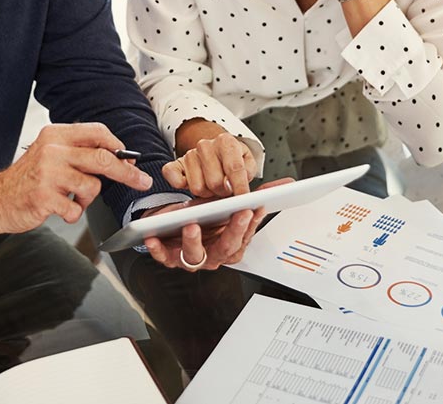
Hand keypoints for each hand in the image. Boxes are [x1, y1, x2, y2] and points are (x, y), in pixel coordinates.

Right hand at [0, 123, 152, 234]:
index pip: (97, 132)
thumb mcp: (51, 153)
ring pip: (92, 186)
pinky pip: (76, 208)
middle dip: (127, 172)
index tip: (129, 158)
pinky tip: (60, 209)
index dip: (117, 145)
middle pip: (103, 158)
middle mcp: (52, 150)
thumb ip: (80, 151)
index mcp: (56, 135)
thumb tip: (119, 155)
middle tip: (141, 181)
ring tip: (71, 198)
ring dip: (87, 198)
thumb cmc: (30, 178)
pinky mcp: (44, 197)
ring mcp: (48, 173)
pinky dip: (73, 213)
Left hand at [144, 177, 293, 270]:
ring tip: (192, 225)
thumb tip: (287, 184)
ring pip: (195, 256)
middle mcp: (212, 255)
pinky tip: (155, 237)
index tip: (253, 208)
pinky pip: (164, 256)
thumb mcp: (229, 203)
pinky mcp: (169, 256)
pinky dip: (159, 249)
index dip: (249, 224)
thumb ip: (256, 196)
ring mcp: (191, 258)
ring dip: (194, 242)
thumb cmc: (204, 215)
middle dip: (232, 231)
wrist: (175, 222)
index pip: (244, 237)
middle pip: (225, 249)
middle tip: (236, 214)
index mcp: (229, 245)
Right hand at [164, 130, 256, 196]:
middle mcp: (206, 145)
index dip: (239, 187)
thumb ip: (248, 172)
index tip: (243, 199)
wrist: (215, 150)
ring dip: (207, 193)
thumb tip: (242, 186)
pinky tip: (191, 184)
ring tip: (212, 187)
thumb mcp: (247, 162)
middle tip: (226, 190)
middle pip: (215, 182)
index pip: (234, 168)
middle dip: (223, 192)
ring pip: (197, 187)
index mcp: (226, 142)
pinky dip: (179, 184)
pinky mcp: (175, 164)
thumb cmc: (231, 159)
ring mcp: (189, 154)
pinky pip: (171, 175)